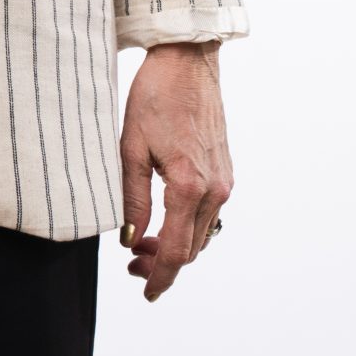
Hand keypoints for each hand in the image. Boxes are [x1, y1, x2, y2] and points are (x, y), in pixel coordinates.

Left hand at [119, 45, 233, 300]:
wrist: (188, 62)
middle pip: (191, 248)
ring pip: (201, 233)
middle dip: (162, 263)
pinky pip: (209, 213)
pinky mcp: (226, 171)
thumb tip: (130, 239)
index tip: (147, 293)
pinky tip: (165, 218)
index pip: (176, 251)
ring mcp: (224, 181)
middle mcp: (213, 189)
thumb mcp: (131, 147)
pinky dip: (188, 225)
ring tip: (143, 241)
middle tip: (132, 263)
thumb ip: (132, 199)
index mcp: (187, 185)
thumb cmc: (155, 96)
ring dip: (176, 245)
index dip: (160, 277)